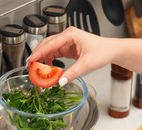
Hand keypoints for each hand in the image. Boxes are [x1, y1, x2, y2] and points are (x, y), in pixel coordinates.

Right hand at [27, 27, 141, 85]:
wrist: (111, 51)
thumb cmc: (103, 51)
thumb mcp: (87, 64)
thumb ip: (72, 73)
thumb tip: (60, 82)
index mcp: (70, 35)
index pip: (49, 44)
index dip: (38, 53)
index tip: (30, 61)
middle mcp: (67, 36)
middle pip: (46, 44)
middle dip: (38, 55)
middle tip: (30, 67)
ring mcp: (67, 42)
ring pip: (49, 49)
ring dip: (43, 59)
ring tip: (38, 70)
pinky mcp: (68, 48)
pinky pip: (55, 54)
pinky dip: (50, 61)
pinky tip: (49, 68)